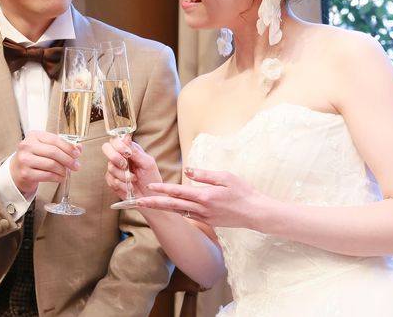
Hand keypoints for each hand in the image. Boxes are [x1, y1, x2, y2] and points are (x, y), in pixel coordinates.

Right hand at [10, 130, 81, 195]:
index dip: (68, 147)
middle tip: (76, 165)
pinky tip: (61, 178)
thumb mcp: (46, 147)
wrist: (16, 170)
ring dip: (63, 170)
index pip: (55, 140)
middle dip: (68, 160)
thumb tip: (79, 147)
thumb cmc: (34, 156)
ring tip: (67, 172)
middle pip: (54, 152)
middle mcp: (27, 145)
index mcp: (34, 135)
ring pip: (51, 164)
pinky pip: (47, 175)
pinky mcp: (25, 173)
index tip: (77, 153)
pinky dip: (57, 177)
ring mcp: (25, 160)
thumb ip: (62, 145)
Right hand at [102, 137, 162, 200]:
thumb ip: (136, 151)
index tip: (128, 154)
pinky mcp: (111, 180)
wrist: (149, 197)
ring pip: (110, 167)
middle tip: (125, 166)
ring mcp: (114, 168)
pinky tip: (129, 187)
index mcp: (129, 149)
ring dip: (123, 175)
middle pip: (106, 148)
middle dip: (115, 157)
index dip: (118, 145)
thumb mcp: (147, 163)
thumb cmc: (151, 178)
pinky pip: (110, 180)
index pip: (116, 139)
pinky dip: (121, 184)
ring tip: (133, 180)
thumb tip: (126, 137)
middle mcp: (120, 156)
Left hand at [136, 168, 268, 229]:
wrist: (256, 213)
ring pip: (178, 211)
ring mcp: (204, 217)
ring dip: (162, 208)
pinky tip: (169, 208)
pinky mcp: (208, 220)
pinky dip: (176, 211)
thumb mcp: (225, 177)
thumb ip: (204, 175)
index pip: (178, 191)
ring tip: (147, 205)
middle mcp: (201, 208)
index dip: (162, 189)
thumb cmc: (243, 191)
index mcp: (205, 196)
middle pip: (172, 205)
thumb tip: (188, 171)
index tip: (148, 186)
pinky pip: (188, 215)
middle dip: (154, 203)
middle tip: (137, 202)